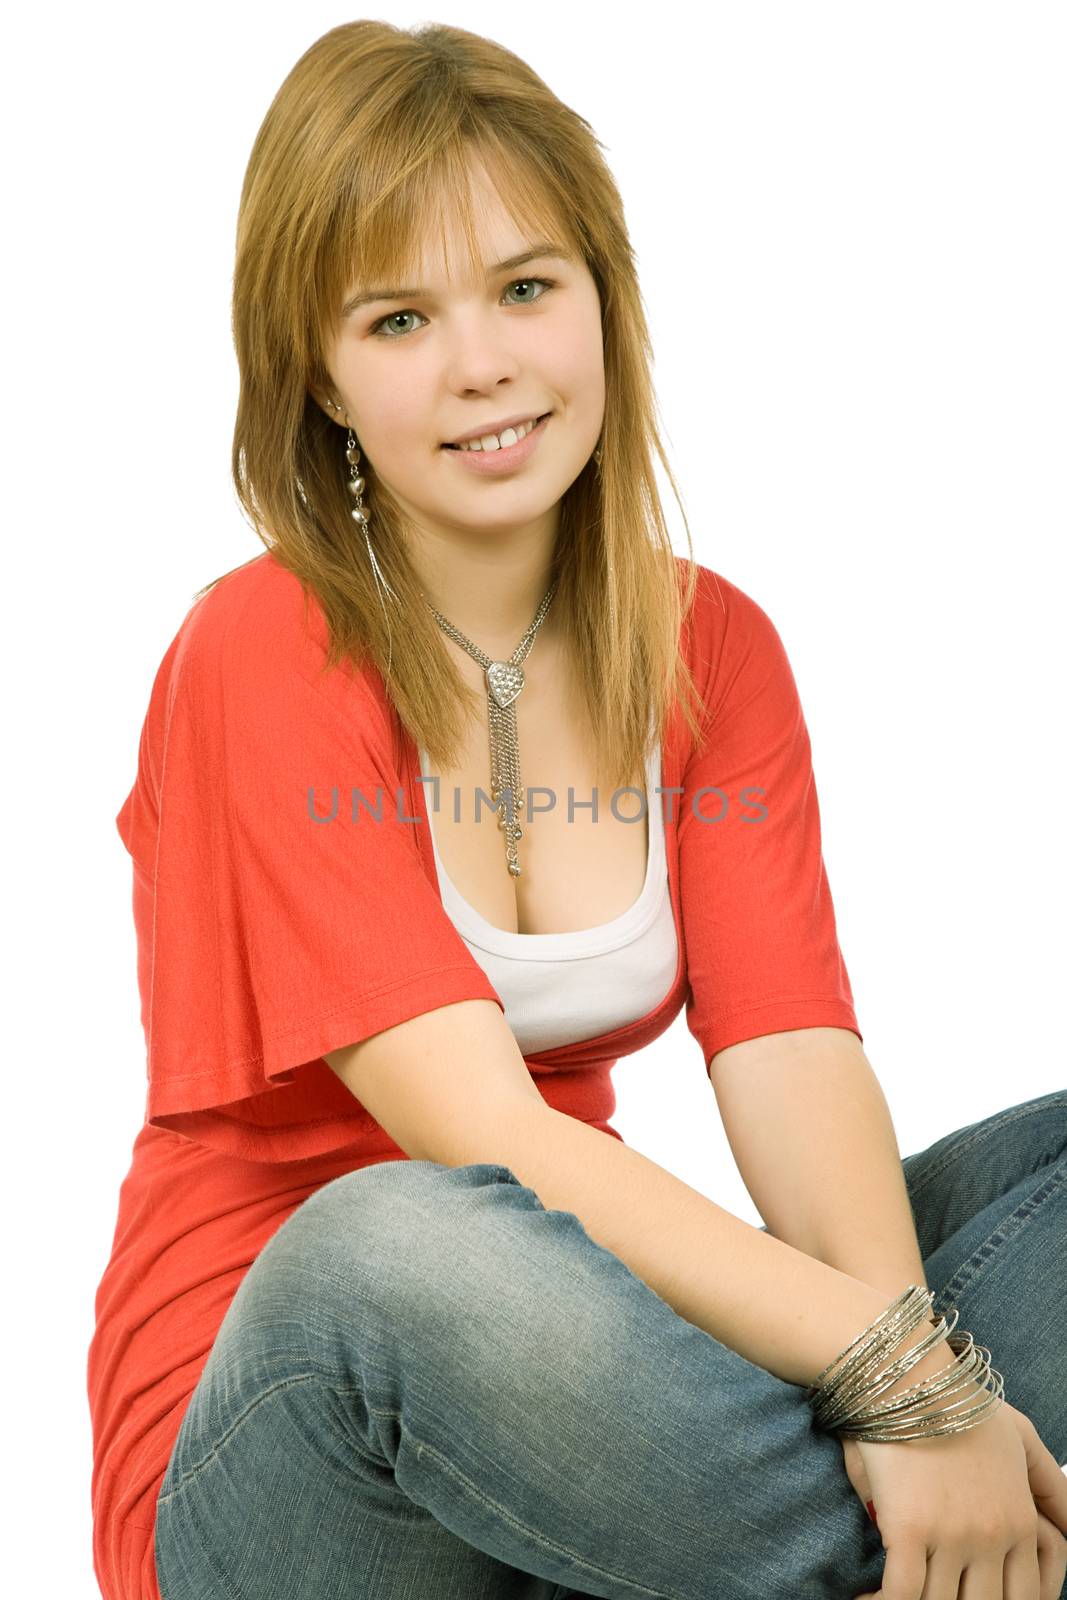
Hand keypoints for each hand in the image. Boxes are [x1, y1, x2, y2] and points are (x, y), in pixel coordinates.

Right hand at [839, 1400, 1066, 1598]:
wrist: (910, 1374)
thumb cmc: (960, 1402)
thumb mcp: (1022, 1437)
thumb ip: (1052, 1485)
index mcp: (1021, 1520)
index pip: (1021, 1597)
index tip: (964, 1593)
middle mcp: (993, 1535)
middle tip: (933, 1589)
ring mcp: (953, 1535)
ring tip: (896, 1595)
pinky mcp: (910, 1529)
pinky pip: (900, 1594)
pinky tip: (867, 1598)